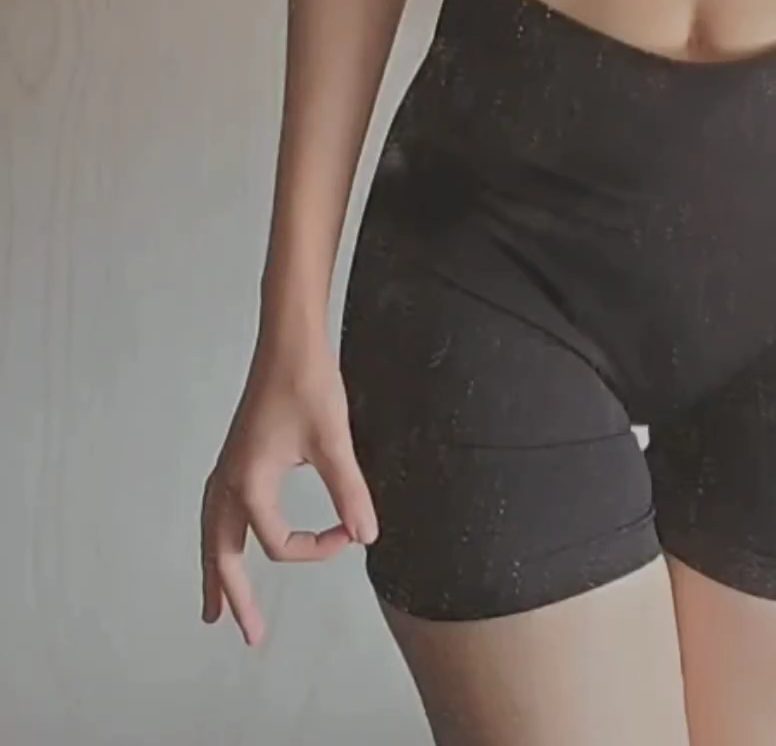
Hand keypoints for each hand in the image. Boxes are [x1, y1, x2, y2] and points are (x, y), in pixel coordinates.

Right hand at [200, 333, 377, 647]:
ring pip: (212, 531)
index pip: (278, 543)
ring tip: (213, 607)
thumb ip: (348, 491)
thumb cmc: (307, 382)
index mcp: (249, 483)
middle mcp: (230, 479)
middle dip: (231, 594)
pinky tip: (229, 537)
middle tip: (243, 634)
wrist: (289, 338)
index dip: (317, 548)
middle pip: (220, 552)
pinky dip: (218, 535)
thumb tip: (366, 536)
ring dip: (215, 568)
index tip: (350, 531)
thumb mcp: (333, 440)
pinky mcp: (237, 453)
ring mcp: (229, 465)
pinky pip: (216, 509)